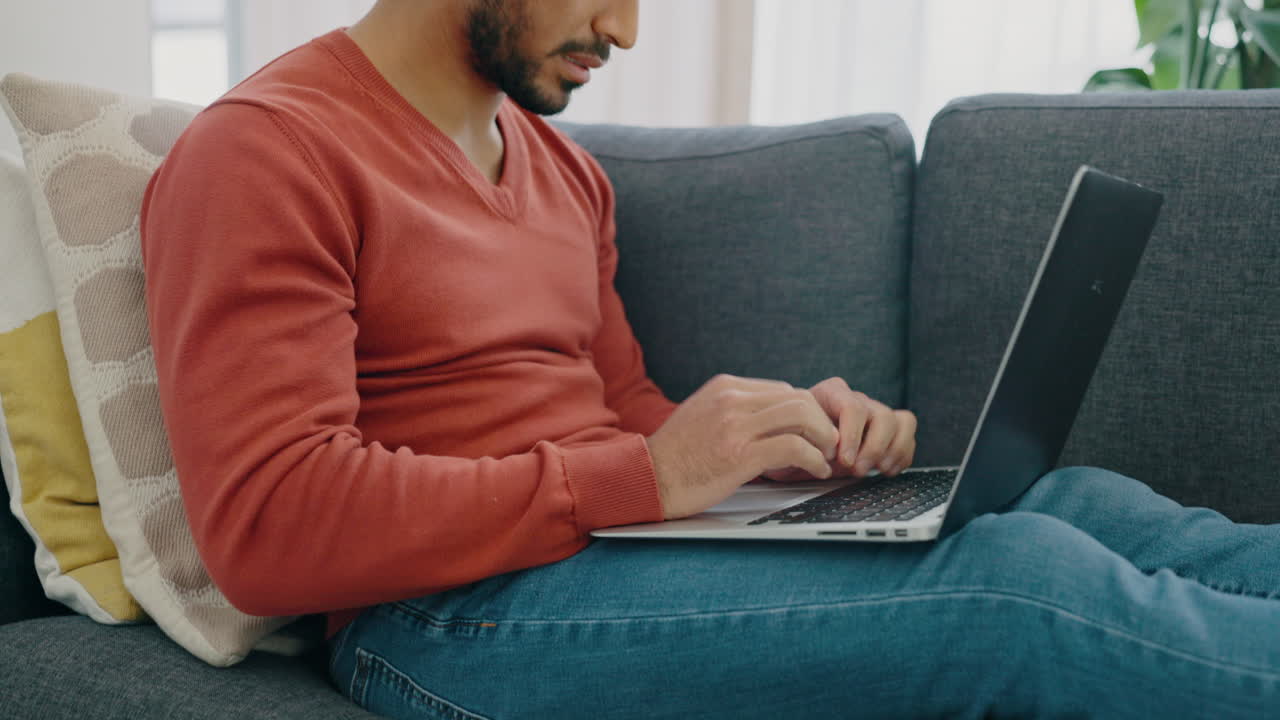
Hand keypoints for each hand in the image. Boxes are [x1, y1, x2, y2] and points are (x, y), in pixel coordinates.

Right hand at [645, 374, 840, 519]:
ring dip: (823, 437)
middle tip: (829, 444)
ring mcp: (735, 425)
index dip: (806, 412)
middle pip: (798, 397)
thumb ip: (735, 411)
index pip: (782, 390)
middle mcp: (731, 399)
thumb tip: (772, 419)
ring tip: (826, 456)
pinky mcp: (740, 454)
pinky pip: (794, 447)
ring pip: (802, 415)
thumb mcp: (702, 416)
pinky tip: (816, 470)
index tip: (813, 432)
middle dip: (821, 422)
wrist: (647, 479)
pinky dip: (814, 458)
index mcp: (724, 387)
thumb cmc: (675, 457)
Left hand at [761, 378, 916, 482]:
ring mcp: (874, 412)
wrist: (796, 445)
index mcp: (830, 393)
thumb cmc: (792, 440)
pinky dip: (902, 455)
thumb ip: (799, 441)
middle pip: (882, 415)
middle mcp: (856, 400)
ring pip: (901, 421)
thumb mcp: (787, 438)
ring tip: (876, 470)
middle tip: (856, 471)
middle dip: (872, 448)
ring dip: (892, 451)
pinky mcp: (889, 429)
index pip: (852, 406)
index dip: (852, 436)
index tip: (843, 460)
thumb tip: (815, 454)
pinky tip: (885, 470)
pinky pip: (908, 433)